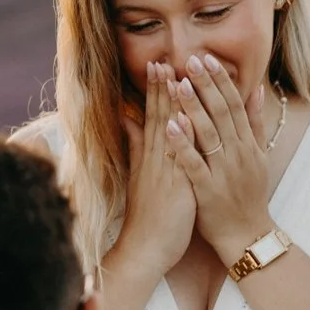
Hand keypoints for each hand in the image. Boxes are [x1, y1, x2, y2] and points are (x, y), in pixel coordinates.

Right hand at [117, 63, 197, 276]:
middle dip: (161, 89)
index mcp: (150, 158)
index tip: (159, 65)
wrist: (145, 250)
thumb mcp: (139, 176)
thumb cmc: (147, 217)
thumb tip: (126, 119)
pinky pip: (178, 158)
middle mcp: (155, 161)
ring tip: (174, 78)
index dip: (156, 91)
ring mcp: (164, 173)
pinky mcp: (174, 187)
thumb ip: (135, 145)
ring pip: (168, 133)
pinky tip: (183, 119)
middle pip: (158, 118)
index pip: (152, 117)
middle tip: (163, 60)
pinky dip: (180, 138)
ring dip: (171, 105)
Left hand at [165, 53, 273, 264]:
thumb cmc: (249, 195)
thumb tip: (257, 89)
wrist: (247, 235)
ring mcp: (223, 172)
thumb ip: (255, 123)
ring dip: (193, 107)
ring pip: (208, 134)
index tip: (207, 58)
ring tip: (178, 83)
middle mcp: (237, 154)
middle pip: (221, 113)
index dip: (220, 80)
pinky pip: (194, 164)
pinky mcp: (208, 190)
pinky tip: (170, 125)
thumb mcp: (258, 156)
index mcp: (247, 144)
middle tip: (190, 60)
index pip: (234, 104)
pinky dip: (183, 144)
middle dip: (205, 85)